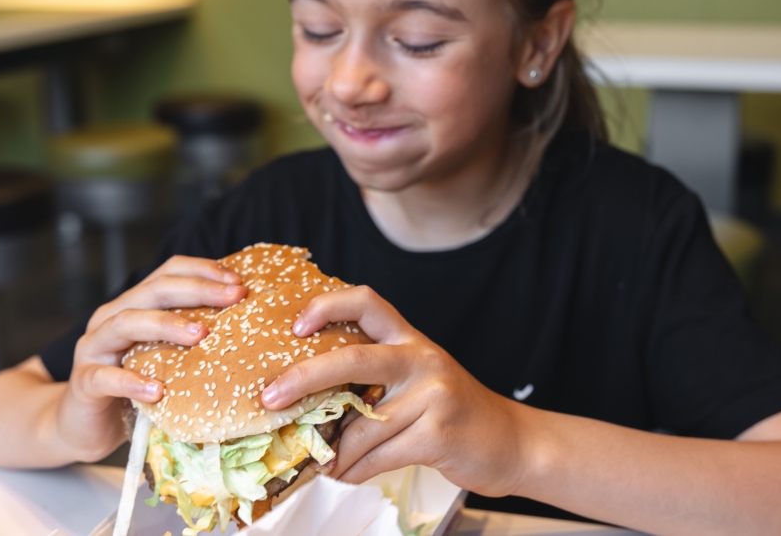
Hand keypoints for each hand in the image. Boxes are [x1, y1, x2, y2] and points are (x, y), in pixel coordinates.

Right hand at [58, 256, 246, 461]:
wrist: (80, 424)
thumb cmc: (133, 385)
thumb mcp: (164, 356)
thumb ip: (191, 337)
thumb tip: (250, 326)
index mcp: (135, 304)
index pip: (169, 271)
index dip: (204, 270)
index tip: (240, 282)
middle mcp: (112, 317)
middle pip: (154, 290)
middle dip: (197, 290)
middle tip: (234, 297)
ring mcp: (94, 348)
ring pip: (127, 323)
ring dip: (167, 325)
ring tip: (201, 335)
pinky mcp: (84, 383)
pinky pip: (105, 378)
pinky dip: (132, 382)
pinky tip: (158, 390)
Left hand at [261, 286, 526, 496]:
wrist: (510, 441)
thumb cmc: (452, 412)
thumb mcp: (418, 380)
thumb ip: (374, 381)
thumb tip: (309, 405)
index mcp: (410, 339)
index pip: (368, 302)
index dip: (327, 305)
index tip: (295, 325)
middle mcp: (421, 358)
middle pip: (353, 357)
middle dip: (304, 378)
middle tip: (269, 398)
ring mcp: (432, 394)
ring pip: (362, 425)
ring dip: (332, 452)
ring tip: (317, 465)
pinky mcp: (438, 432)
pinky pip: (379, 455)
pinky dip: (355, 471)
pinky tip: (345, 477)